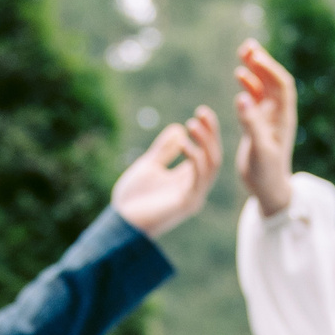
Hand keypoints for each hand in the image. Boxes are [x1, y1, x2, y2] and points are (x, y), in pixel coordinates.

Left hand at [111, 106, 221, 237]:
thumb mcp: (149, 166)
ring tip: (193, 123)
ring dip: (205, 143)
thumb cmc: (133, 198)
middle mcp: (195, 187)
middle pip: (214, 156)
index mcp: (188, 178)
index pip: (206, 151)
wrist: (120, 222)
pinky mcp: (187, 203)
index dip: (207, 132)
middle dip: (210, 133)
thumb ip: (164, 150)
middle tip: (202, 112)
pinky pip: (199, 178)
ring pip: (211, 165)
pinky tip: (185, 144)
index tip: (201, 112)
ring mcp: (194, 196)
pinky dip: (196, 159)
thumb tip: (178, 129)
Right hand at [234, 38, 298, 215]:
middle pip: (273, 80)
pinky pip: (255, 98)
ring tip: (243, 53)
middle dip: (262, 62)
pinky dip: (248, 85)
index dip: (269, 68)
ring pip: (264, 87)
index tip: (254, 57)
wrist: (268, 189)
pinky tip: (239, 76)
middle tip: (247, 46)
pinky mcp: (258, 124)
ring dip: (255, 69)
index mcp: (283, 117)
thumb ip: (251, 123)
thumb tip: (241, 96)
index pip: (281, 85)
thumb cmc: (267, 172)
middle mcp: (278, 114)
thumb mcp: (259, 149)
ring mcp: (268, 118)